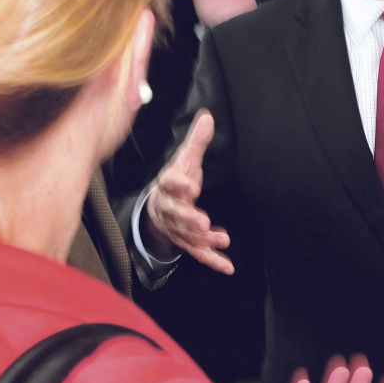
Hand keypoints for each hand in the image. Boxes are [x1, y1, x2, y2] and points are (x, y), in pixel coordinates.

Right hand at [145, 110, 233, 272]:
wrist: (156, 204)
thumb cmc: (175, 179)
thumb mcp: (185, 159)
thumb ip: (197, 141)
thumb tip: (207, 116)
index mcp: (167, 185)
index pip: (170, 184)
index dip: (179, 185)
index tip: (192, 185)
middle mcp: (168, 208)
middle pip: (176, 214)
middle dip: (189, 218)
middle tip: (202, 222)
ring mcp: (175, 227)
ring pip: (187, 236)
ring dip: (204, 241)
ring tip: (222, 240)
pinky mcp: (184, 242)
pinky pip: (197, 253)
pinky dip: (212, 260)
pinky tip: (227, 266)